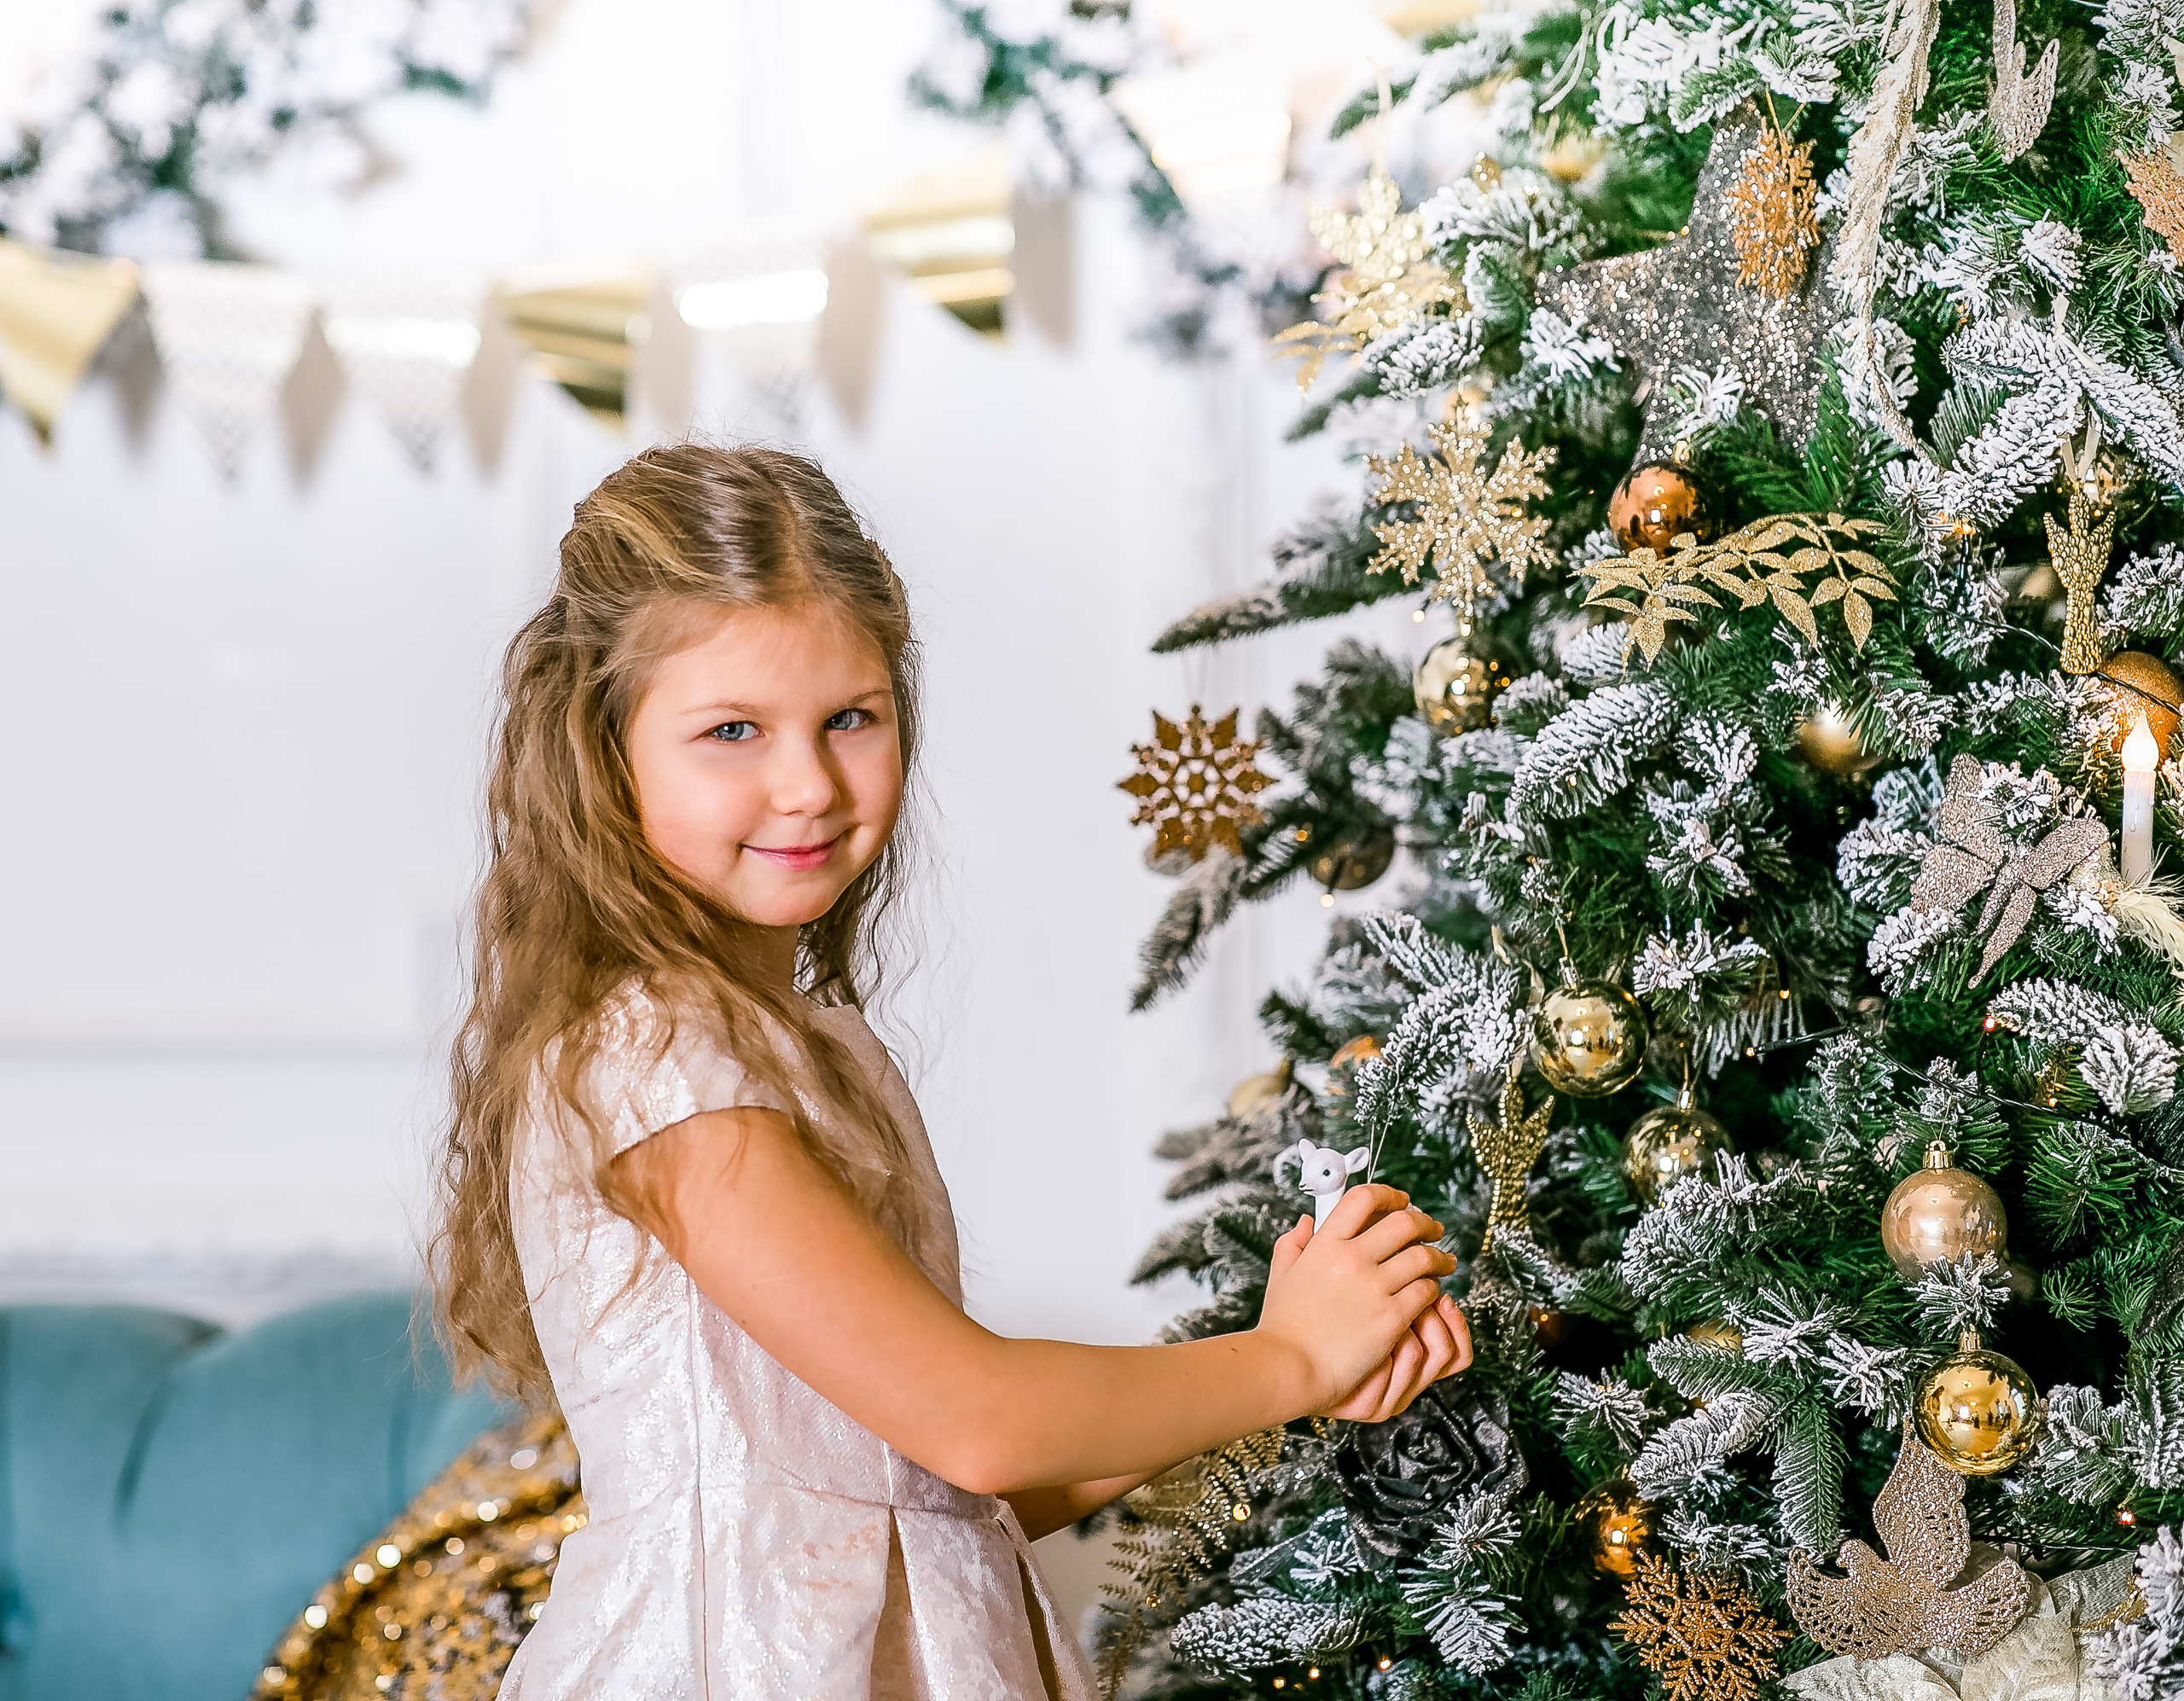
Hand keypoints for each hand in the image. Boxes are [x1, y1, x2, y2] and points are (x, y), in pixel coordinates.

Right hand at [1253, 1184, 1458, 1415]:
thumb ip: (1293, 1244)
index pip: (1364, 1198)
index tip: (1401, 1201)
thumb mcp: (1281, 1275)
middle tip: (1434, 1229)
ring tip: (1444, 1262)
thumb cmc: (1283, 1327)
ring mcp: (1373, 1287)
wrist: (1291, 1367)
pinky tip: (1433, 1294)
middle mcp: (1352, 1258)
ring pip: (1423, 1256)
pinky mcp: (1391, 1317)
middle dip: (1425, 1223)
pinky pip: (1427, 1292)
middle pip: (1404, 1222)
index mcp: (1325, 1244)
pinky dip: (1435, 1289)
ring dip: (1439, 1257)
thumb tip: (1305, 1222)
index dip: (1389, 1195)